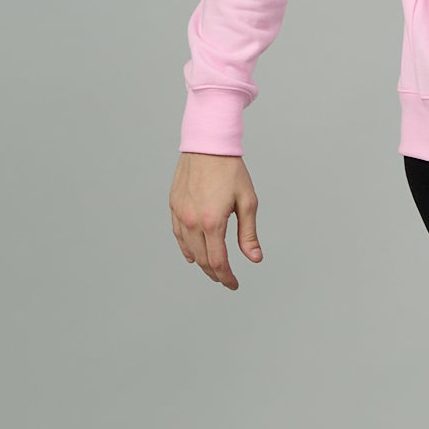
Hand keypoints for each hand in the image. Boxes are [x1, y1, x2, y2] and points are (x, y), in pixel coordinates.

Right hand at [169, 152, 261, 289]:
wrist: (208, 144)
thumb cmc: (231, 170)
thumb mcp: (247, 201)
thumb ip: (248, 233)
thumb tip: (254, 258)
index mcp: (212, 221)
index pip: (218, 261)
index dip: (226, 277)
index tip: (234, 284)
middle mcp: (192, 221)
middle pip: (203, 259)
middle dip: (215, 273)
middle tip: (226, 280)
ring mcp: (180, 213)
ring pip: (189, 249)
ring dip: (201, 263)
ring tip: (213, 270)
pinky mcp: (174, 205)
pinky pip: (178, 235)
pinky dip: (187, 248)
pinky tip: (193, 254)